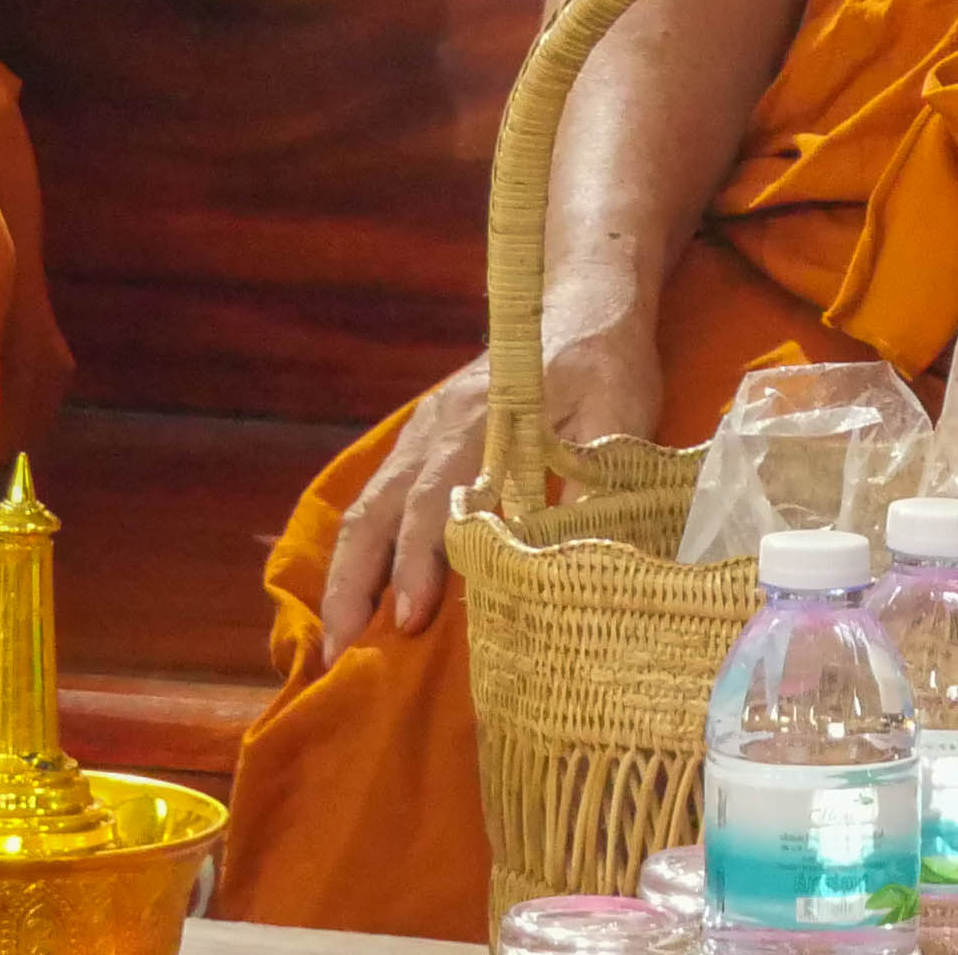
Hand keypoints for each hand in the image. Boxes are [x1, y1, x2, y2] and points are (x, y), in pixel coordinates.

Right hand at [318, 317, 661, 657]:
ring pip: (366, 508)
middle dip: (355, 586)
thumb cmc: (606, 362)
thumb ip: (595, 481)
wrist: (582, 301)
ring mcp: (421, 432)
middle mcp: (435, 428)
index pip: (437, 501)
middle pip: (377, 512)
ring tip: (337, 641)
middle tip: (342, 655)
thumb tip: (571, 562)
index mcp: (479, 420)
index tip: (412, 618)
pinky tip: (359, 595)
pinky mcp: (423, 439)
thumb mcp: (619, 415)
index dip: (420, 561)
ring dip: (346, 575)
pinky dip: (361, 551)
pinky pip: (378, 498)